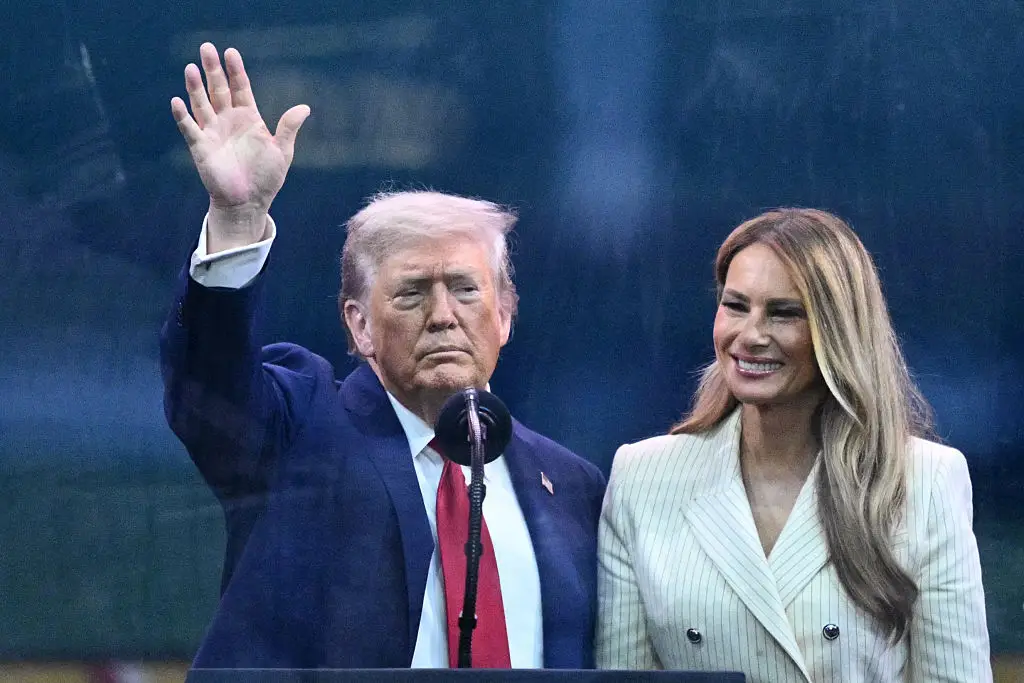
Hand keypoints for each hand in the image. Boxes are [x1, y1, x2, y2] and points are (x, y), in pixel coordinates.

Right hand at [171, 42, 309, 249]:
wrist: (249, 202)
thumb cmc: (267, 178)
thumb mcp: (282, 151)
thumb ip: (289, 128)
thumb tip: (304, 108)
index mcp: (249, 118)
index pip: (240, 88)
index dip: (236, 70)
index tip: (231, 52)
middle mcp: (228, 121)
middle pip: (218, 89)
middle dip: (213, 70)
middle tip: (207, 47)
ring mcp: (213, 132)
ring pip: (202, 104)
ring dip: (195, 87)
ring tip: (191, 68)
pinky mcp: (201, 147)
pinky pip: (189, 129)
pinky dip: (183, 116)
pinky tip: (177, 101)